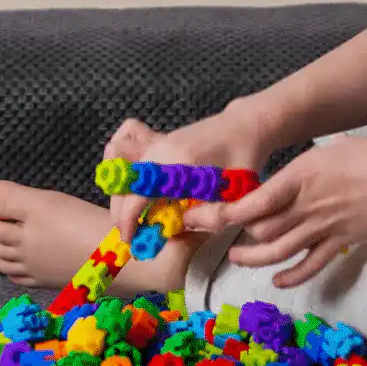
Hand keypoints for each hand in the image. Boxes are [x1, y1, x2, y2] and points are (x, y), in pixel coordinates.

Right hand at [103, 105, 272, 242]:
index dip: (129, 222)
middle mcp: (161, 150)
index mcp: (178, 164)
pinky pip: (131, 157)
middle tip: (131, 232)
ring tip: (135, 215)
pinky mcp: (161, 140)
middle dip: (120, 211)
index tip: (130, 241)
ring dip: (123, 193)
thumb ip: (207, 216)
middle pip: (122, 182)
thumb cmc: (245, 158)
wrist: (246, 124)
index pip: (138, 196)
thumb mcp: (232, 193)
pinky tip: (143, 193)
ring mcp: (159, 142)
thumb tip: (178, 231)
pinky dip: (131, 177)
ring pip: (123, 169)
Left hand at [183, 136, 366, 287]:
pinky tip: (277, 280)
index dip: (226, 212)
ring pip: (278, 251)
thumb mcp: (334, 148)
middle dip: (232, 232)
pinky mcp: (339, 243)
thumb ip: (308, 163)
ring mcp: (323, 228)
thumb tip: (296, 168)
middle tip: (213, 231)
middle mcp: (307, 206)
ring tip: (237, 256)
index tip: (206, 214)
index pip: (255, 200)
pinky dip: (291, 276)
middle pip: (260, 228)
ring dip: (252, 257)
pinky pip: (309, 266)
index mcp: (301, 176)